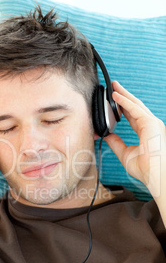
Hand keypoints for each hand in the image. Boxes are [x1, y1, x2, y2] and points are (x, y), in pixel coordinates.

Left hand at [104, 81, 165, 198]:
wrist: (155, 175)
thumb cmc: (146, 169)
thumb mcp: (125, 154)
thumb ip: (116, 143)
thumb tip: (106, 135)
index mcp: (147, 132)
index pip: (133, 116)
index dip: (123, 108)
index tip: (113, 102)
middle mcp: (151, 126)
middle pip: (135, 107)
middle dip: (124, 96)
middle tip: (113, 87)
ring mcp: (152, 123)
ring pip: (135, 104)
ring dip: (123, 94)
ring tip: (113, 86)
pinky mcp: (150, 123)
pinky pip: (134, 108)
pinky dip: (124, 101)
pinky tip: (115, 96)